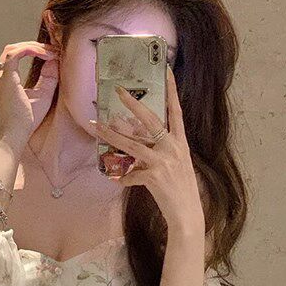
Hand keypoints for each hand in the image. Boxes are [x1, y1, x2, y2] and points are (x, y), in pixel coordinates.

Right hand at [0, 40, 59, 143]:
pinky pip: (15, 53)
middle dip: (34, 46)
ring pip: (13, 48)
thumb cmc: (27, 120)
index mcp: (4, 80)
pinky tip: (45, 54)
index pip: (15, 56)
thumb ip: (48, 77)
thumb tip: (54, 60)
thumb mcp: (42, 94)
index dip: (33, 50)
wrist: (17, 133)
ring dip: (33, 46)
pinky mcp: (5, 77)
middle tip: (53, 49)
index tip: (50, 54)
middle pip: (13, 49)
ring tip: (50, 51)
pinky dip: (31, 50)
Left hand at [89, 65, 203, 232]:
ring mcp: (163, 162)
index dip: (172, 91)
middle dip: (133, 104)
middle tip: (119, 90)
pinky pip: (130, 174)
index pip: (176, 111)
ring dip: (112, 135)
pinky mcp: (154, 177)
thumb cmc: (181, 190)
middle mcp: (173, 148)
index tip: (166, 71)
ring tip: (97, 126)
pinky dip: (122, 178)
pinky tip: (117, 180)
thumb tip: (136, 143)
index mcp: (180, 143)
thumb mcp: (175, 166)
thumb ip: (159, 151)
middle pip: (151, 121)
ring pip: (132, 144)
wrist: (187, 214)